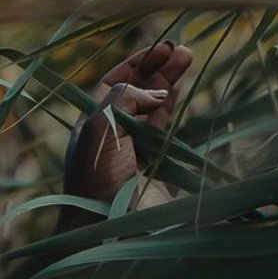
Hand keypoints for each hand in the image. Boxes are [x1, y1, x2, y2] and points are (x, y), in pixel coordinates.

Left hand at [63, 37, 191, 207]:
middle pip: (137, 93)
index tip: (157, 48)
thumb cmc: (97, 179)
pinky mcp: (158, 169)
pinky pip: (167, 132)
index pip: (113, 85)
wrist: (111, 229)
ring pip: (155, 109)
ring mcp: (137, 152)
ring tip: (187, 58)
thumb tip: (156, 92)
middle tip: (180, 50)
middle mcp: (112, 137)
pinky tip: (181, 90)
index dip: (135, 65)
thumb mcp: (100, 129)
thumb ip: (124, 99)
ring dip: (170, 83)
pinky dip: (175, 109)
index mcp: (90, 126)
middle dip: (158, 70)